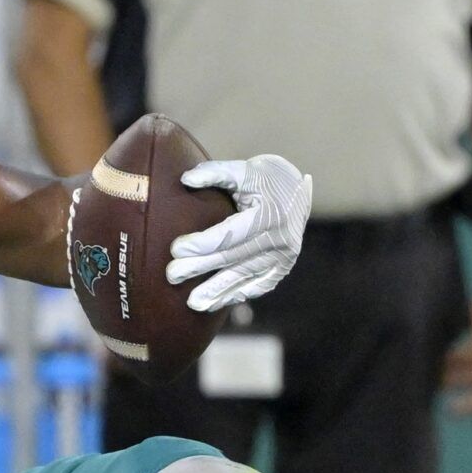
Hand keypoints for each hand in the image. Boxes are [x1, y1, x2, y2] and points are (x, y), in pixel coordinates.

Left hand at [167, 155, 312, 312]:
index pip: (231, 233)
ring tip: (192, 302)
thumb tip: (185, 179)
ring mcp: (284, 255)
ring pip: (244, 276)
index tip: (176, 249)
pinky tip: (215, 303)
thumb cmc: (266, 178)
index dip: (203, 243)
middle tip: (172, 275)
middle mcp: (280, 237)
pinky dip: (237, 294)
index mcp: (270, 213)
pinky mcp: (283, 267)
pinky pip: (259, 285)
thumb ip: (216, 172)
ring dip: (217, 290)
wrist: (299, 192)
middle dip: (200, 267)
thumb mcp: (245, 169)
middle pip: (233, 257)